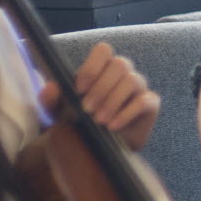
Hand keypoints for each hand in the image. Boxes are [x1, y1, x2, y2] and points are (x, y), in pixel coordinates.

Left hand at [36, 43, 158, 149]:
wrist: (98, 149)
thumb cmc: (79, 123)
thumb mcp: (59, 113)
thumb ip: (51, 100)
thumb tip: (50, 87)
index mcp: (102, 67)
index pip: (103, 51)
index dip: (92, 67)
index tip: (79, 89)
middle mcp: (123, 73)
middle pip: (120, 64)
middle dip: (101, 88)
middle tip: (87, 110)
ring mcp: (138, 87)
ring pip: (133, 80)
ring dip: (113, 100)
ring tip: (99, 121)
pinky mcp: (150, 105)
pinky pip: (145, 101)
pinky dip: (127, 113)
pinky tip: (113, 127)